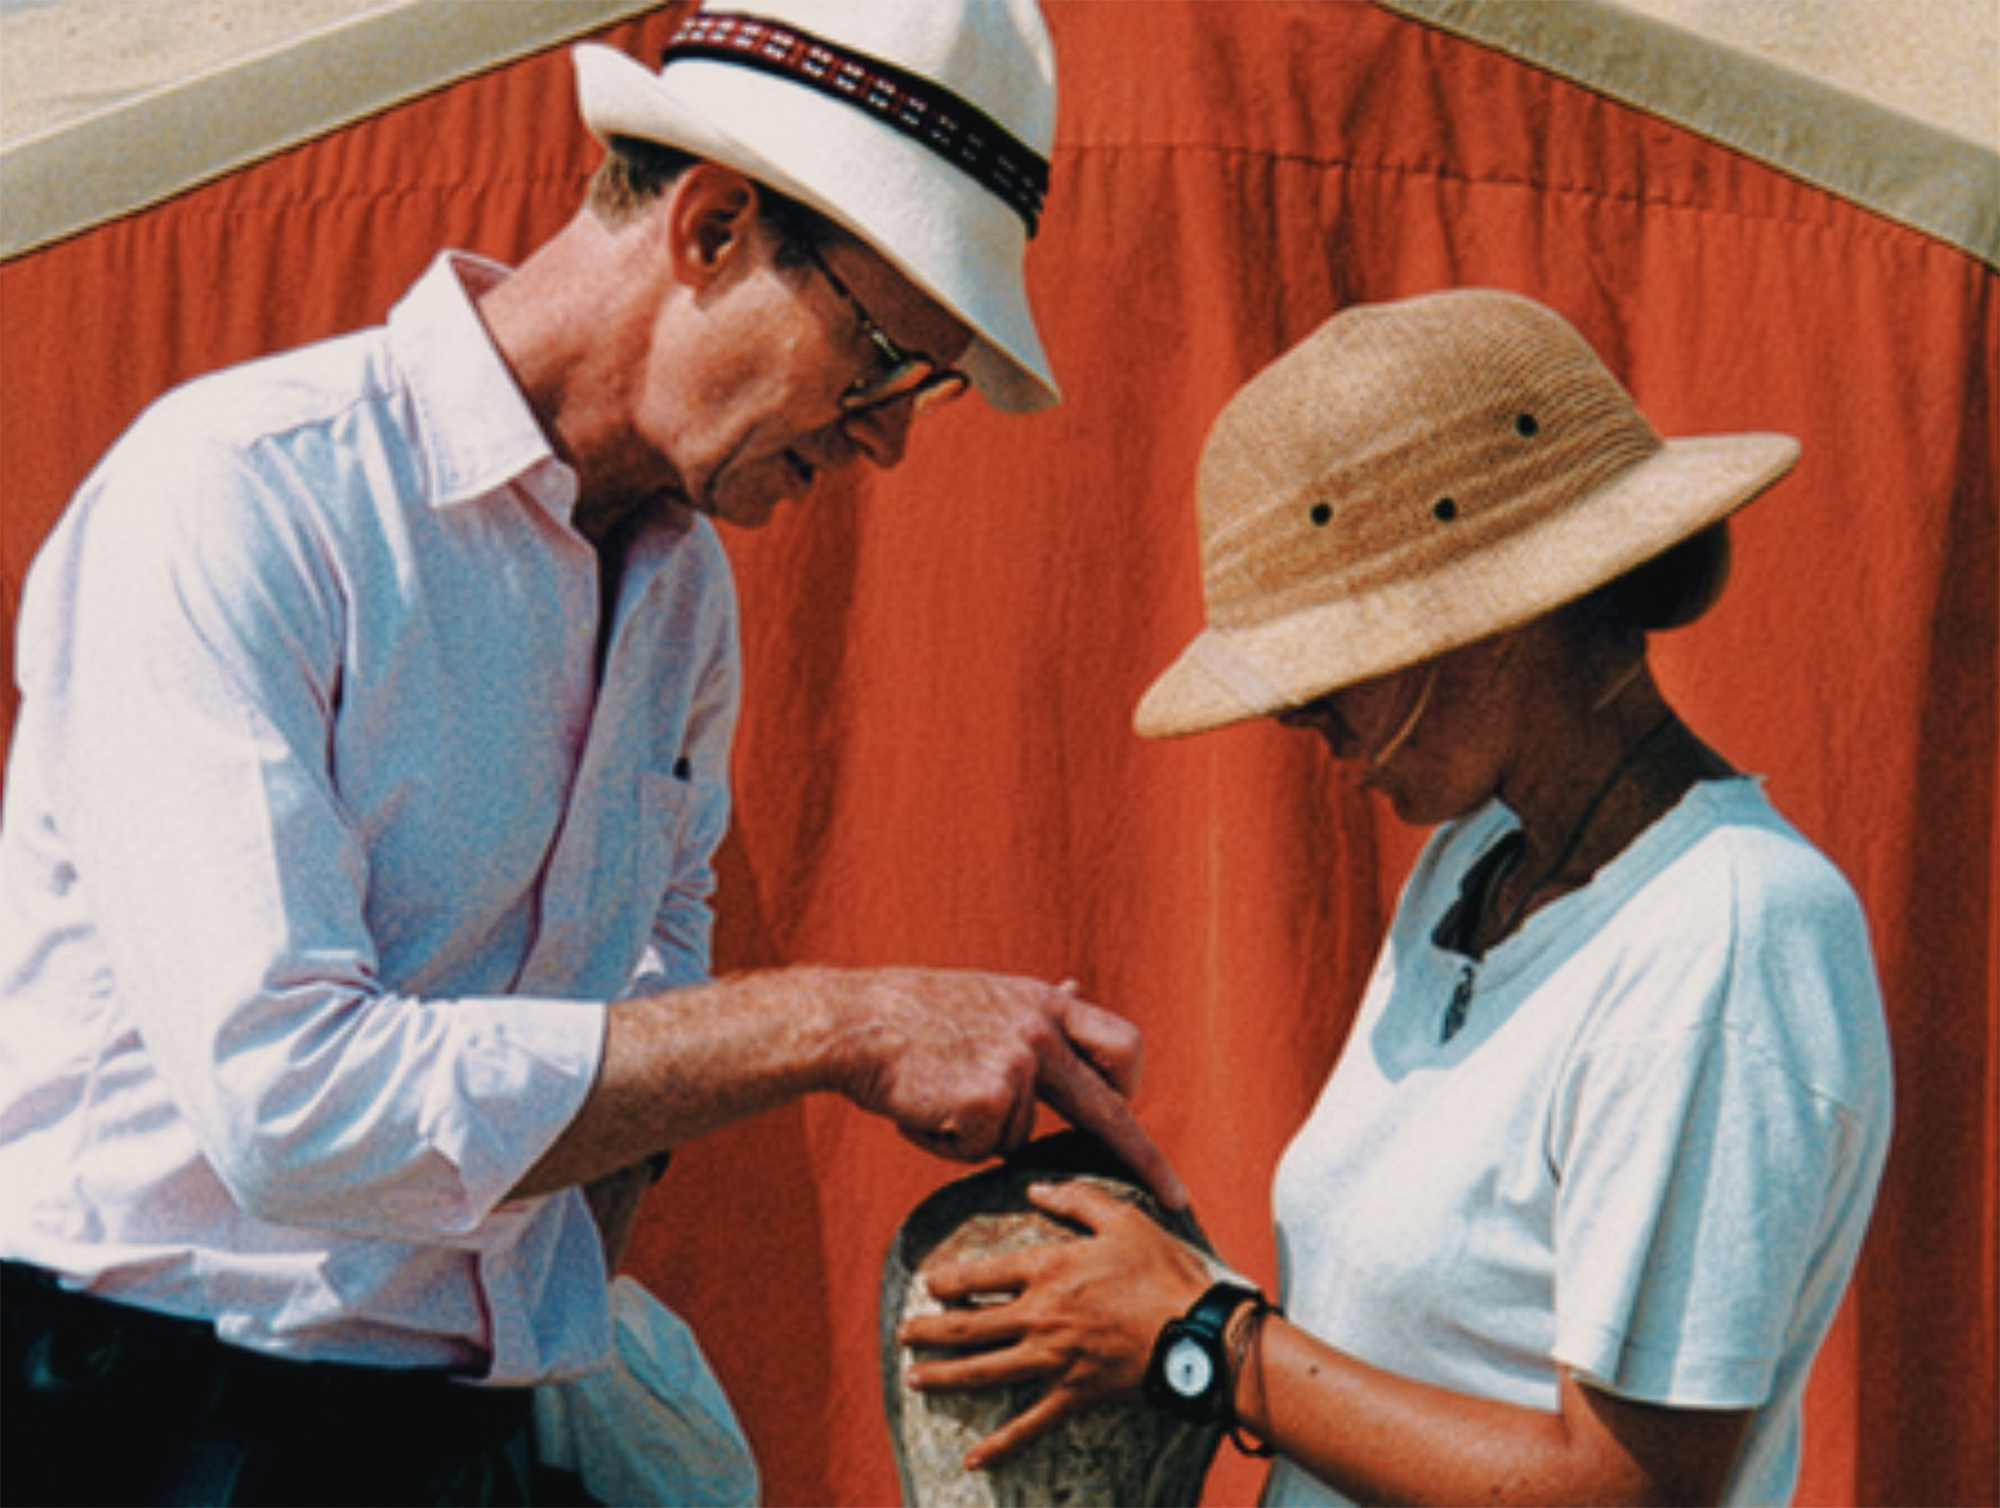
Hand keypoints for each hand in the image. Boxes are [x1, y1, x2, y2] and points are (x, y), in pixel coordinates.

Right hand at [829, 969, 1186, 1209]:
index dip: (1130, 1085)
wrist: (853, 1022)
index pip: (1121, 1044)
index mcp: (1047, 1005)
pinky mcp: (988, 1098)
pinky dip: (948, 1144)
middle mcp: (1042, 1032)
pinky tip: (922, 1109)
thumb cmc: (912, 1013)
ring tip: (935, 1097)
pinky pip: (979, 1152)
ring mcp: (1018, 1065)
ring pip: (1017, 1141)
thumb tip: (1077, 988)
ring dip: (977, 1135)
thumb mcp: (988, 995)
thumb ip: (1037, 1007)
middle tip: (1175, 1198)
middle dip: (1145, 1159)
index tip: (1137, 1113)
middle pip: (1108, 1108)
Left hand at [897, 1180, 1215, 1469]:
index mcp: (1049, 1269)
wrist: (1199, 1331)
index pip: (982, 1274)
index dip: (949, 1280)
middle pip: (969, 1326)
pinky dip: (1000, 1444)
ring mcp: (1054, 1359)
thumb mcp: (1123, 1218)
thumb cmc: (1164, 1270)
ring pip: (985, 1371)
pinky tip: (972, 1459)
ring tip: (914, 1378)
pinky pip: (1030, 1425)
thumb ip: (1076, 1198)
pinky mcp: (1074, 1394)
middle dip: (929, 1330)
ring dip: (945, 1376)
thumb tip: (1035, 1186)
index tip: (928, 1284)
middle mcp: (1041, 1316)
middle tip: (902, 1333)